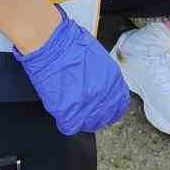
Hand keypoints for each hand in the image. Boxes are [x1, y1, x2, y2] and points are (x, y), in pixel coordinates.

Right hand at [15, 12, 129, 135]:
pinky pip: (69, 126)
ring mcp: (87, 105)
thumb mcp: (97, 57)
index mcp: (113, 80)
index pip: (120, 104)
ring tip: (70, 110)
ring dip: (80, 120)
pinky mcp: (69, 111)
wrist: (50, 42)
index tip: (104, 111)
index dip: (110, 109)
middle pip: (104, 118)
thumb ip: (103, 76)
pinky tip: (60, 110)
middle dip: (94, 117)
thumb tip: (101, 87)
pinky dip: (64, 121)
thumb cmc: (69, 42)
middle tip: (82, 111)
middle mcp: (103, 95)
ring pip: (88, 124)